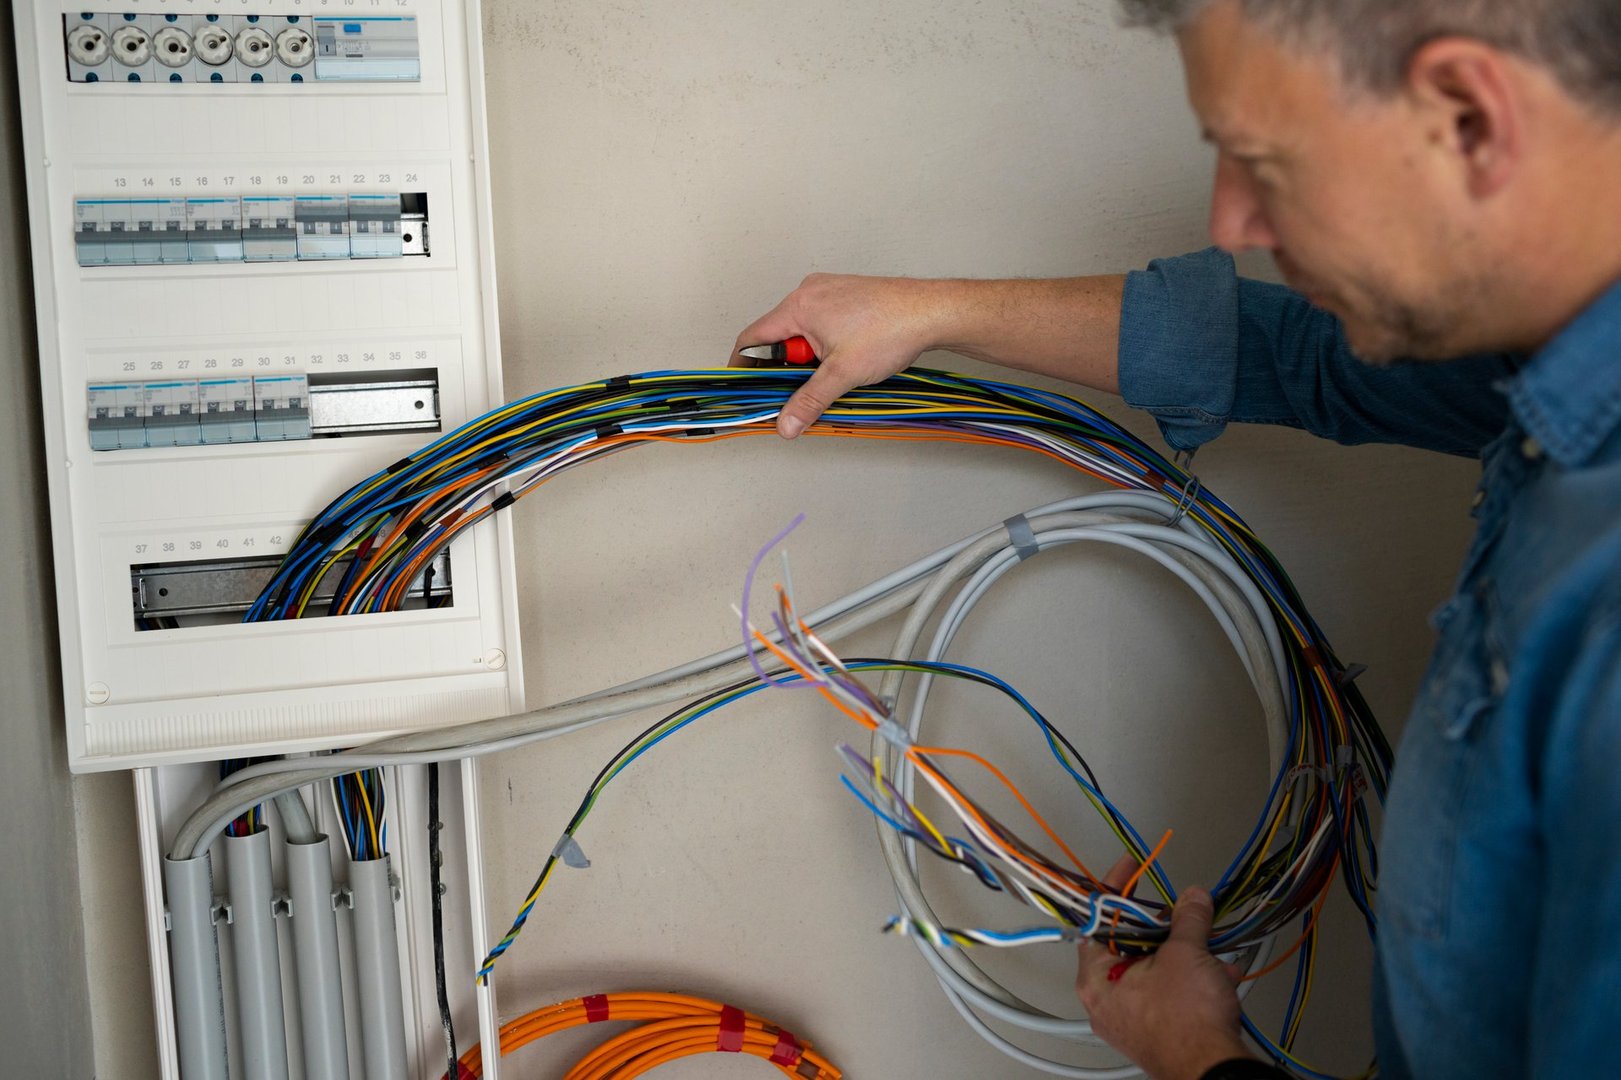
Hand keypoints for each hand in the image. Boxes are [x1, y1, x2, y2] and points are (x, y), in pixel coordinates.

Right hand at [732, 274, 958, 437]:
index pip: (753, 337)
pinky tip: (847, 358)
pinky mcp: (846, 296)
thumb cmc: (891, 329)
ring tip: (836, 370)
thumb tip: (786, 423)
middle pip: (778, 336)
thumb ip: (809, 400)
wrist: (931, 311)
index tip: (743, 386)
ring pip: (802, 331)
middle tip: (807, 385)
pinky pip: (821, 323)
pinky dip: (825, 345)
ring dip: (810, 357)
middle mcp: (809, 292)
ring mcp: (829, 291)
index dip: (743, 365)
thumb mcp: (842, 373)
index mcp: (799, 305)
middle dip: (788, 366)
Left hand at [1075, 856, 1253, 1079]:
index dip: (1115, 889)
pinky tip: (1219, 975)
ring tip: (1211, 948)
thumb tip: (1192, 898)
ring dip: (1185, 954)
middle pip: (1127, 944)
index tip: (1130, 869)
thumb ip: (1187, 918)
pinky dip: (1191, 980)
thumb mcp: (1187, 953)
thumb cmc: (1187, 1020)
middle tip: (1182, 912)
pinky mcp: (1154, 1032)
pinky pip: (1167, 994)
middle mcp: (1104, 1001)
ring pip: (1152, 970)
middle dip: (1164, 927)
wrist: (1212, 1071)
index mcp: (1095, 978)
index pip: (1096, 919)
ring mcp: (1129, 1020)